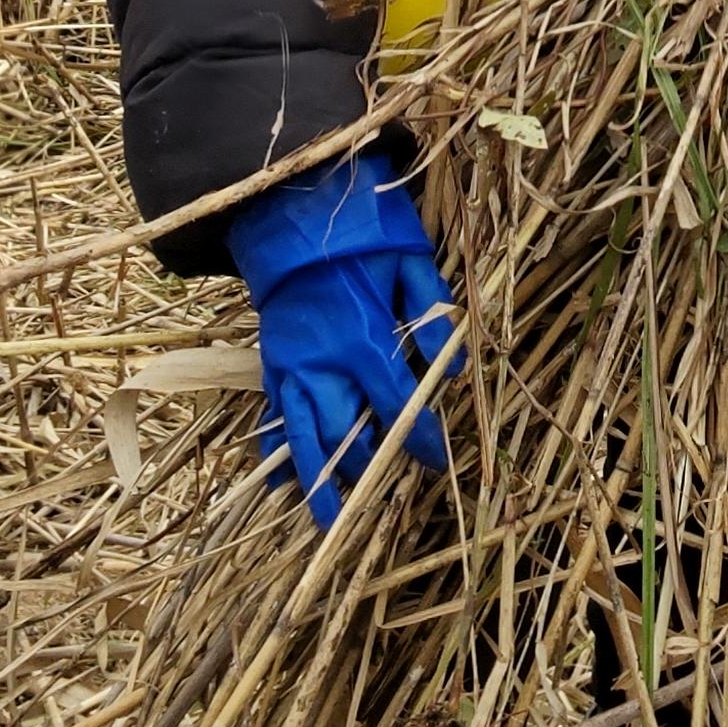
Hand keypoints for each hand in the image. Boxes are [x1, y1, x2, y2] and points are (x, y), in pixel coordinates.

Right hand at [228, 150, 460, 526]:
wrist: (292, 207)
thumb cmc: (360, 232)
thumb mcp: (410, 259)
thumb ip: (434, 314)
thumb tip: (456, 372)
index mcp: (362, 337)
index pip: (395, 404)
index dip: (418, 438)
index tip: (436, 462)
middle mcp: (322, 360)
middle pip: (345, 431)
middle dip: (366, 467)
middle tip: (384, 496)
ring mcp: (290, 363)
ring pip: (302, 434)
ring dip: (316, 478)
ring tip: (326, 520)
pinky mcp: (271, 359)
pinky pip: (272, 414)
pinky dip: (275, 449)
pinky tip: (277, 484)